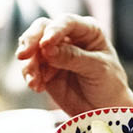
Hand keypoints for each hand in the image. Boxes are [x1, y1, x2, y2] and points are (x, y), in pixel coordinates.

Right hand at [14, 15, 132, 114]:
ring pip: (33, 48)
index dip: (54, 30)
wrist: (104, 109)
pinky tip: (36, 87)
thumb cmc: (109, 84)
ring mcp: (55, 52)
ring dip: (29, 64)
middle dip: (31, 40)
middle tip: (23, 55)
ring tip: (34, 82)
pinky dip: (30, 76)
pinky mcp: (45, 69)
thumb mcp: (97, 69)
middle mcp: (69, 36)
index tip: (45, 44)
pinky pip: (31, 67)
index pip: (67, 22)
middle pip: (42, 28)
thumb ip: (72, 57)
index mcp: (88, 30)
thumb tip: (46, 49)